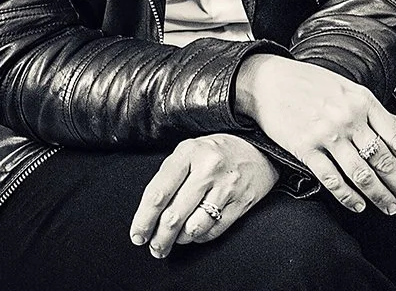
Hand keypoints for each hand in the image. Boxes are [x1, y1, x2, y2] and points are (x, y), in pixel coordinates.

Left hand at [129, 134, 278, 258]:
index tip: (138, 235)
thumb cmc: (216, 152)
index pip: (158, 193)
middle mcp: (208, 168)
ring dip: (179, 240)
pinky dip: (199, 237)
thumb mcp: (189, 152)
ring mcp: (228, 185)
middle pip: (174, 215)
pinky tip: (195, 233)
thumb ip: (169, 177)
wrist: (258, 147)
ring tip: (175, 239)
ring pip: (194, 227)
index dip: (144, 219)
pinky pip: (214, 230)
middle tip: (154, 247)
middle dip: (159, 238)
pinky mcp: (242, 201)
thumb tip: (149, 215)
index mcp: (189, 152)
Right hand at [233, 53, 395, 214]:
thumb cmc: (312, 84)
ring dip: (379, 195)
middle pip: (383, 160)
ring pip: (361, 174)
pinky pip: (332, 179)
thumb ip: (379, 111)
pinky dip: (348, 197)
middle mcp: (349, 119)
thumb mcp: (351, 90)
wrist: (270, 81)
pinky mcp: (306, 149)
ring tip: (390, 207)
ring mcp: (327, 135)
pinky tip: (358, 205)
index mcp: (364, 102)